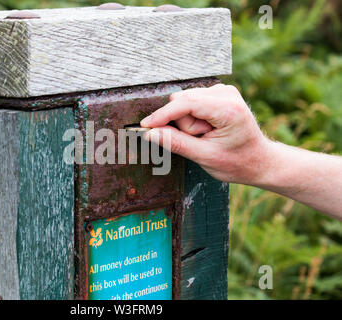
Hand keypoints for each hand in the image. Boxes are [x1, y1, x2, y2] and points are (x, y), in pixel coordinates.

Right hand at [140, 84, 270, 184]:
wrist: (259, 160)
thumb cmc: (237, 162)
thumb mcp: (204, 157)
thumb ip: (176, 143)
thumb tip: (150, 133)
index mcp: (228, 109)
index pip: (185, 104)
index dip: (162, 115)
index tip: (145, 125)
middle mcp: (227, 93)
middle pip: (183, 101)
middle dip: (183, 124)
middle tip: (200, 140)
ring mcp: (223, 91)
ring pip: (185, 101)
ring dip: (188, 122)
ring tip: (205, 136)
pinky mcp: (219, 93)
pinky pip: (191, 101)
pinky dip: (193, 118)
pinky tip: (207, 129)